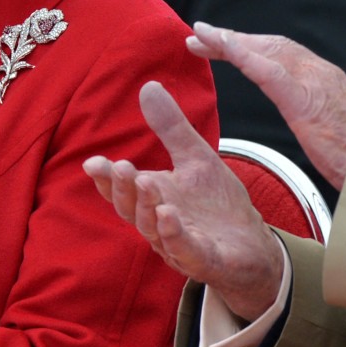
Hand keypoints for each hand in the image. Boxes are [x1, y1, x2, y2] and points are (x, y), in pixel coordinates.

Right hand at [84, 81, 284, 320]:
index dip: (106, 178)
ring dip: (146, 207)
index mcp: (153, 198)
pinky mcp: (202, 260)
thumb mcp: (195, 158)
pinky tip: (169, 215)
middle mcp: (157, 223)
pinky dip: (173, 233)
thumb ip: (171, 127)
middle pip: (131, 209)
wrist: (252, 244)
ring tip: (146, 182)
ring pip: (152, 229)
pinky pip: (183, 250)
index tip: (92, 162)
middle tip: (121, 166)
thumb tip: (148, 86)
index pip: (122, 189)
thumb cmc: (217, 204)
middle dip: (123, 189)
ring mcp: (177, 245)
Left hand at [187, 22, 345, 189]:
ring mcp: (313, 81)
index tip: (222, 43)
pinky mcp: (304, 99)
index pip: (280, 53)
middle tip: (199, 35)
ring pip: (264, 50)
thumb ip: (317, 113)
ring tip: (200, 37)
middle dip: (232, 39)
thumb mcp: (333, 128)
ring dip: (228, 41)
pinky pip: (267, 71)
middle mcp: (318, 71)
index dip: (249, 45)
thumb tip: (306, 114)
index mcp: (323, 78)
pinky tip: (222, 45)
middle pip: (268, 45)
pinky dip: (242, 54)